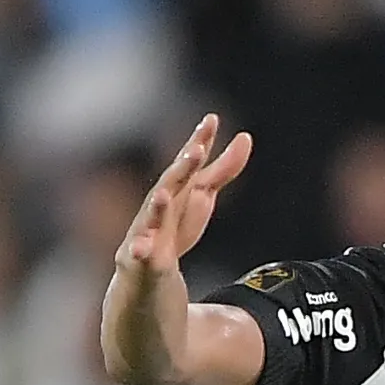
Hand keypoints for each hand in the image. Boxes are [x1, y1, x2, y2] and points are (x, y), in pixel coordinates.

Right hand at [116, 113, 253, 278]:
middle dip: (183, 167)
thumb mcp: (203, 193)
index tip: (211, 120)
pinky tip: (140, 249)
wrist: (148, 264)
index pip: (190, 159)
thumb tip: (245, 136)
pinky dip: (139, 250)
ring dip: (158, 205)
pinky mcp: (141, 254)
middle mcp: (162, 201)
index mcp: (178, 185)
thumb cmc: (175, 222)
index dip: (200, 140)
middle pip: (173, 182)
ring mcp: (149, 227)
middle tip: (196, 150)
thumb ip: (224, 167)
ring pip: (152, 215)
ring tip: (163, 195)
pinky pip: (139, 251)